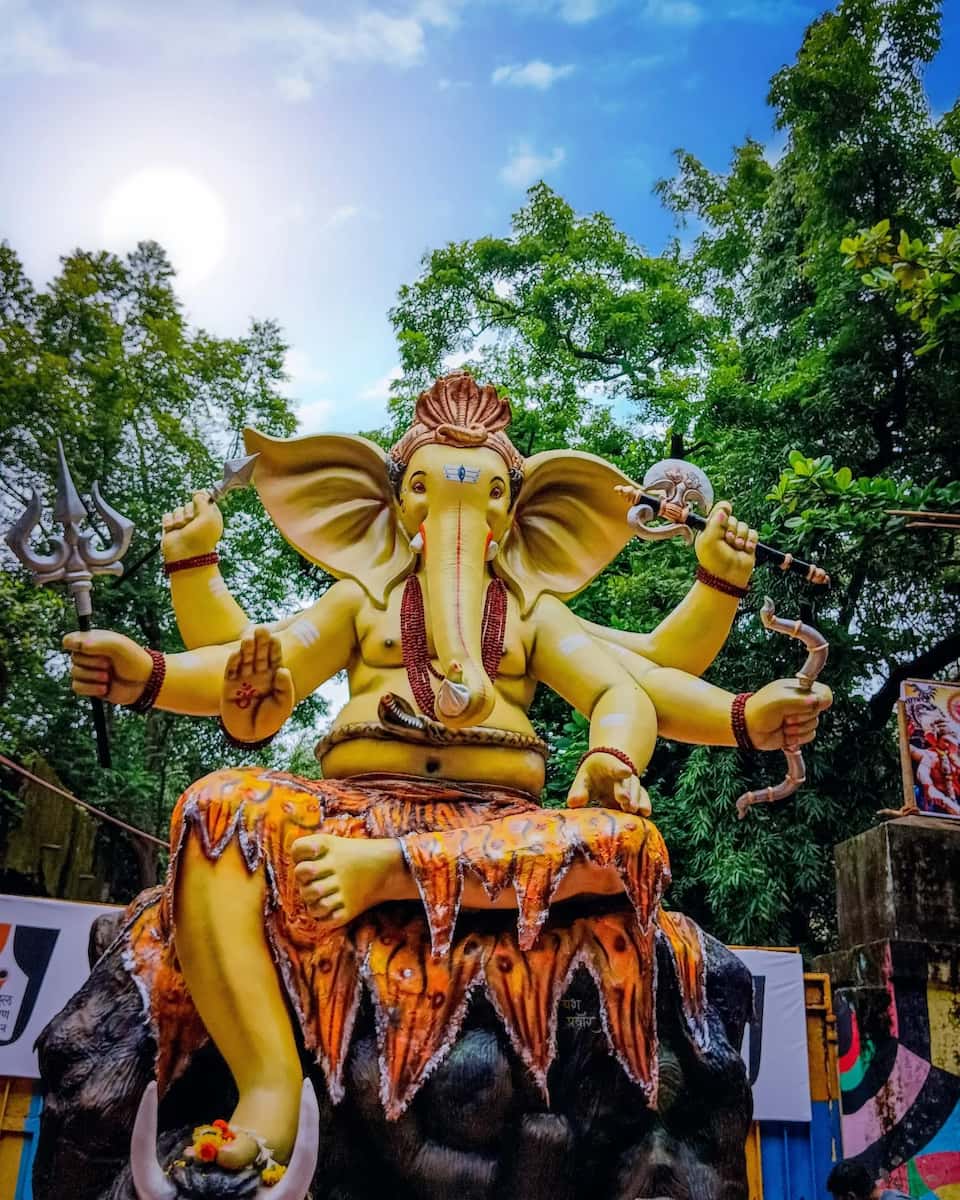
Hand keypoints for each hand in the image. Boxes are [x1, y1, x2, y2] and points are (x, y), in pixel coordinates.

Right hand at [62, 630, 152, 705]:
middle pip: (73, 658)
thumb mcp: (117, 646)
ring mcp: (88, 671)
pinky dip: (91, 688)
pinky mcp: (89, 686)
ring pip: (75, 673)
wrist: (145, 682)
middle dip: (92, 663)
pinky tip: (105, 688)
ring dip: (93, 676)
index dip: (73, 644)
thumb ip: (94, 643)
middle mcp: (88, 655)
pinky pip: (77, 687)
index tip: (85, 648)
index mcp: (93, 641)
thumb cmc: (133, 659)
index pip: (69, 640)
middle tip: (109, 664)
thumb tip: (70, 644)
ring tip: (109, 677)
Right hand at [161, 490, 222, 561]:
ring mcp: (184, 524)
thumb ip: (203, 501)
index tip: (197, 496)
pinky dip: (169, 522)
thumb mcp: (208, 517)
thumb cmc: (200, 538)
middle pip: (189, 504)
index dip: (201, 498)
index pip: (205, 501)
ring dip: (179, 518)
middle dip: (188, 511)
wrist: (185, 556)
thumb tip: (198, 492)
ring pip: (178, 509)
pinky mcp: (171, 528)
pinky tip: (172, 530)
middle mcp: (197, 520)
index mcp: (210, 517)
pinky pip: (167, 516)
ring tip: (182, 529)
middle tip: (191, 522)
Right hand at [221, 626, 294, 741]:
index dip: (274, 649)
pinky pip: (231, 672)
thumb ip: (285, 688)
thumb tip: (283, 669)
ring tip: (248, 639)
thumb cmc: (270, 719)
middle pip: (259, 656)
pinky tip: (236, 654)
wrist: (251, 734)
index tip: (275, 638)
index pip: (274, 659)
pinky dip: (233, 663)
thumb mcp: (284, 705)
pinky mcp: (229, 687)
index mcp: (272, 677)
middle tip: (261, 629)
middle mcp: (258, 675)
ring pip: (245, 661)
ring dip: (246, 650)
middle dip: (260, 643)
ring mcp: (243, 680)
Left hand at [566, 752, 650, 814]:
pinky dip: (645, 804)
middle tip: (624, 801)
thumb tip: (573, 803)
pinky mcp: (636, 795)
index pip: (614, 767)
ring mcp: (631, 784)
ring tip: (633, 809)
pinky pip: (643, 797)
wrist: (606, 769)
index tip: (625, 772)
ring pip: (636, 789)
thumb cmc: (592, 775)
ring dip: (636, 799)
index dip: (619, 769)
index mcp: (608, 766)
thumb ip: (578, 790)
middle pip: (626, 781)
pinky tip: (646, 813)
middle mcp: (623, 775)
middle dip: (626, 790)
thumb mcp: (583, 779)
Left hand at [695, 501, 757, 588]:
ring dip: (741, 536)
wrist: (728, 577)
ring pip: (744, 526)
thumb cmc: (714, 560)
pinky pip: (753, 534)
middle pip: (733, 518)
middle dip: (732, 528)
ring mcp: (736, 538)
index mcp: (710, 529)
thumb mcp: (708, 540)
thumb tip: (724, 509)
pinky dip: (751, 540)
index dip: (723, 509)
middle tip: (728, 540)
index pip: (719, 512)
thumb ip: (714, 522)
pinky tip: (746, 549)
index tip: (726, 511)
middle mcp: (723, 532)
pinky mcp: (748, 544)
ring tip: (736, 546)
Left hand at [745, 680, 832, 750]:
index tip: (808, 705)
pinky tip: (785, 734)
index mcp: (799, 690)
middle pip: (818, 712)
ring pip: (814, 726)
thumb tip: (817, 701)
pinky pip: (810, 736)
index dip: (820, 701)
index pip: (824, 693)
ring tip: (783, 724)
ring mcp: (800, 718)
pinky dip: (797, 738)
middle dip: (801, 717)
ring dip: (797, 729)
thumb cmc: (760, 709)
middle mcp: (802, 703)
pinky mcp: (798, 732)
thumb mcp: (780, 700)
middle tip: (785, 715)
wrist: (748, 727)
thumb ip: (801, 699)